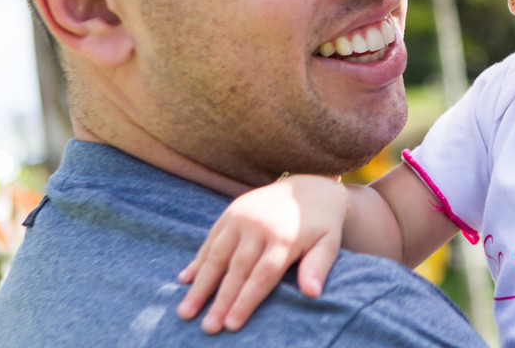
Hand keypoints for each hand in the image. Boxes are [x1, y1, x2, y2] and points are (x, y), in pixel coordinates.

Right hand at [176, 174, 347, 333]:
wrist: (309, 187)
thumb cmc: (320, 224)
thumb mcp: (329, 242)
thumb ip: (318, 266)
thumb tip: (312, 294)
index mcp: (285, 237)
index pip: (262, 275)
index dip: (246, 301)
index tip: (232, 325)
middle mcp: (259, 226)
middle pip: (236, 269)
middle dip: (220, 301)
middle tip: (208, 328)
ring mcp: (242, 216)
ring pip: (217, 255)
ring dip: (200, 285)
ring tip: (186, 311)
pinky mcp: (231, 211)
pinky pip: (211, 239)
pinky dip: (197, 260)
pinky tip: (185, 280)